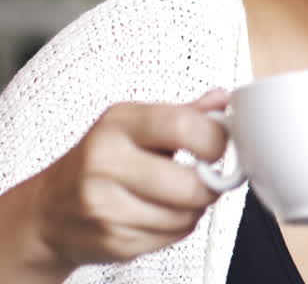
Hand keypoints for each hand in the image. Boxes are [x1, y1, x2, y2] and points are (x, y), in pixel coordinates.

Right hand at [20, 90, 231, 275]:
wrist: (50, 210)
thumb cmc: (101, 160)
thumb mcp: (135, 125)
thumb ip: (183, 114)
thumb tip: (224, 99)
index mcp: (118, 125)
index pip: (184, 126)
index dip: (215, 140)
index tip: (217, 146)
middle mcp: (105, 164)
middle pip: (191, 185)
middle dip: (209, 185)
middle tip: (204, 178)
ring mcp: (106, 207)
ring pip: (186, 216)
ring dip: (193, 209)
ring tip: (175, 196)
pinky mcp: (112, 241)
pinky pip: (172, 238)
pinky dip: (176, 228)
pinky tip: (157, 214)